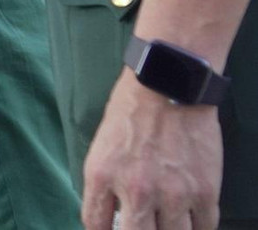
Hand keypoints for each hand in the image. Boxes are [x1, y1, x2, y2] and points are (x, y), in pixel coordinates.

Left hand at [81, 69, 221, 229]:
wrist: (168, 85)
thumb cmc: (131, 110)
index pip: (95, 224)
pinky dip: (197, 228)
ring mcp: (173, 194)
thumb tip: (111, 212)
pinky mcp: (204, 191)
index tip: (111, 228)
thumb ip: (105, 182)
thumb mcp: (101, 145)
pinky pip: (204, 228)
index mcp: (102, 176)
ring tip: (166, 221)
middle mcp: (136, 190)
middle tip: (143, 224)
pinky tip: (191, 220)